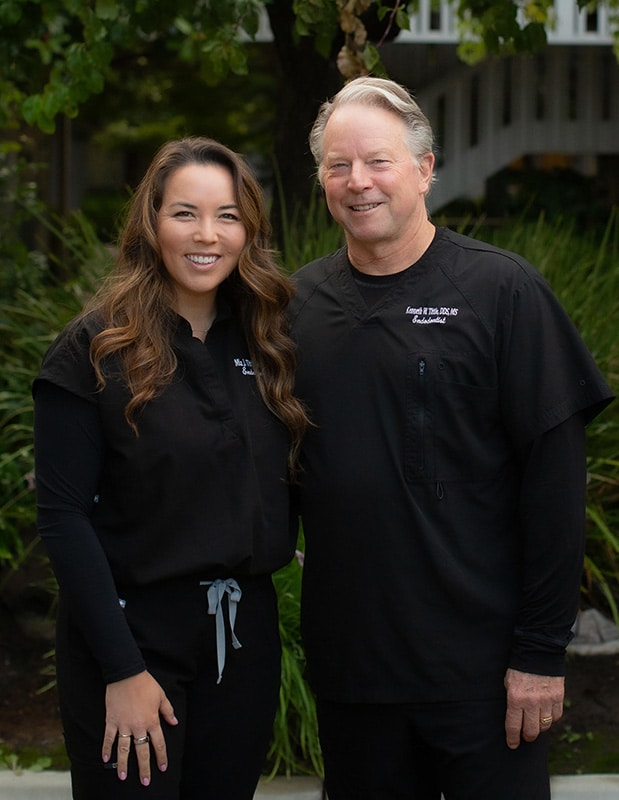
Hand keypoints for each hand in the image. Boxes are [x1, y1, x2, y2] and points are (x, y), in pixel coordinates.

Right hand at [101, 671, 177, 785]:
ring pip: (124, 749)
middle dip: (144, 768)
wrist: (126, 674)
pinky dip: (106, 748)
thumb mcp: (161, 696)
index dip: (161, 757)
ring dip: (123, 764)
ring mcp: (123, 724)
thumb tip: (174, 722)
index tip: (162, 768)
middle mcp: (138, 726)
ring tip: (123, 777)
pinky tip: (105, 759)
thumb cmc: (145, 684)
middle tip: (145, 782)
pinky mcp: (111, 720)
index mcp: (152, 720)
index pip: (158, 743)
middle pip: (142, 751)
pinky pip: (108, 738)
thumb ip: (167, 711)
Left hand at [504, 668, 563, 748]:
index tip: (512, 745)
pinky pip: (556, 717)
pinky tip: (546, 714)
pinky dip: (551, 719)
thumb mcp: (508, 683)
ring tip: (535, 724)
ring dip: (539, 728)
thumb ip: (512, 701)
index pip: (513, 726)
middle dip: (527, 737)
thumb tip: (514, 720)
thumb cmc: (519, 668)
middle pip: (531, 731)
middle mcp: (531, 702)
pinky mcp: (558, 698)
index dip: (512, 739)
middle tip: (525, 736)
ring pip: (544, 727)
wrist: (537, 652)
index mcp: (515, 698)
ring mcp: (546, 701)